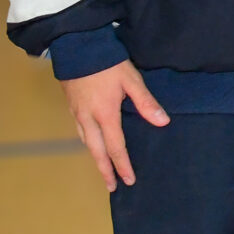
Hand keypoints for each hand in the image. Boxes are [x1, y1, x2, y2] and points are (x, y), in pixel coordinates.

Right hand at [61, 61, 168, 191]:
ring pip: (86, 142)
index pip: (115, 147)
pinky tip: (92, 143)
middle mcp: (88, 119)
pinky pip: (80, 132)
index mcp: (105, 115)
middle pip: (96, 151)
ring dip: (95, 158)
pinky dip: (88, 144)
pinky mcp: (71, 106)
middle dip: (105, 170)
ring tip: (103, 168)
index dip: (122, 165)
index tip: (129, 180)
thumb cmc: (107, 63)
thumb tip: (162, 122)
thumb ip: (146, 102)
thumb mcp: (131, 80)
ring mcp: (76, 113)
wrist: (77, 47)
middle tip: (112, 187)